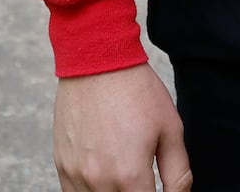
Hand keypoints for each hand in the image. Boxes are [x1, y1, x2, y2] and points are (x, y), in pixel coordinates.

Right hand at [54, 64, 191, 191]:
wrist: (97, 61)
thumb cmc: (137, 91)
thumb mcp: (171, 129)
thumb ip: (178, 174)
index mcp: (130, 176)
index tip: (158, 187)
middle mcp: (99, 181)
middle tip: (144, 180)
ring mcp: (76, 174)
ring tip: (124, 175)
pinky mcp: (61, 165)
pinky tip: (104, 179)